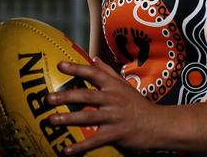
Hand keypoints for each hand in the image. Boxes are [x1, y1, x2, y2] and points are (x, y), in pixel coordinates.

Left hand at [45, 57, 162, 154]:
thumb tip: (94, 58)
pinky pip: (95, 140)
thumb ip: (108, 72)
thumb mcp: (125, 85)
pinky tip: (66, 150)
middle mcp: (113, 99)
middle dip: (66, 96)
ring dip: (68, 119)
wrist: (158, 124)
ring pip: (88, 117)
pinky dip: (80, 146)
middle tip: (48, 98)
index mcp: (114, 86)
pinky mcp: (116, 134)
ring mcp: (114, 116)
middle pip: (86, 96)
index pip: (93, 74)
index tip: (61, 65)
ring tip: (51, 120)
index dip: (77, 69)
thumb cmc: (138, 104)